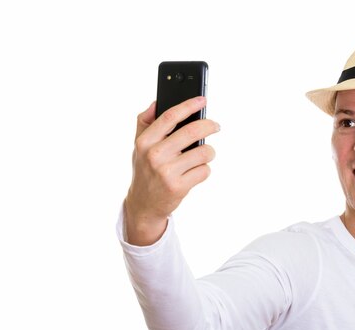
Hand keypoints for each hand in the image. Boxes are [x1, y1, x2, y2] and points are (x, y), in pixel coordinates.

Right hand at [124, 96, 218, 245]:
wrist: (143, 205)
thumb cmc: (145, 170)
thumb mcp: (139, 146)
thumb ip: (145, 122)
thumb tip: (157, 102)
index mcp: (144, 141)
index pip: (170, 117)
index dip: (189, 105)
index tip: (202, 99)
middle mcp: (154, 155)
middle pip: (192, 131)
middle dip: (210, 126)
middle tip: (216, 126)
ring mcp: (167, 172)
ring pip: (204, 152)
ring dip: (209, 152)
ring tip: (203, 155)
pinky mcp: (179, 187)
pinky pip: (205, 171)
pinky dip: (204, 170)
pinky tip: (195, 172)